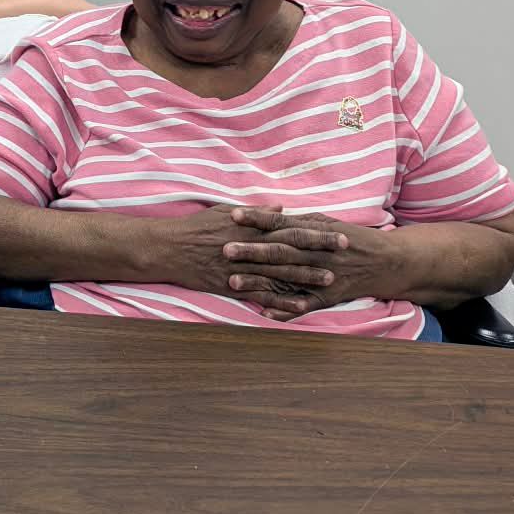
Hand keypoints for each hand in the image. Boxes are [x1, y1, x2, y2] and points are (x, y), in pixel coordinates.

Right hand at [152, 205, 335, 302]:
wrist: (168, 248)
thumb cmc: (195, 228)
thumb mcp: (224, 211)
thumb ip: (256, 212)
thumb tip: (282, 208)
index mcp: (251, 227)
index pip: (290, 228)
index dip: (316, 231)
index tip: (338, 232)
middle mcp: (250, 246)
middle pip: (292, 249)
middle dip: (320, 251)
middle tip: (346, 252)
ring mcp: (243, 267)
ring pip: (281, 272)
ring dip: (307, 276)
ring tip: (331, 279)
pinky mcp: (233, 286)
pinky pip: (262, 295)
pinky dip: (282, 301)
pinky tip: (301, 306)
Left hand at [221, 207, 400, 319]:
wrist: (388, 262)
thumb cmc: (353, 238)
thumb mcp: (328, 223)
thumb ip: (300, 221)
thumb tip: (272, 213)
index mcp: (316, 231)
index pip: (281, 223)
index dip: (257, 219)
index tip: (233, 215)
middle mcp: (318, 253)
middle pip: (280, 251)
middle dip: (250, 251)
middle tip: (224, 249)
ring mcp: (324, 276)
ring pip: (286, 278)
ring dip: (259, 281)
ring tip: (232, 282)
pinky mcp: (329, 296)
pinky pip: (304, 305)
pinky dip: (285, 310)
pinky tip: (263, 312)